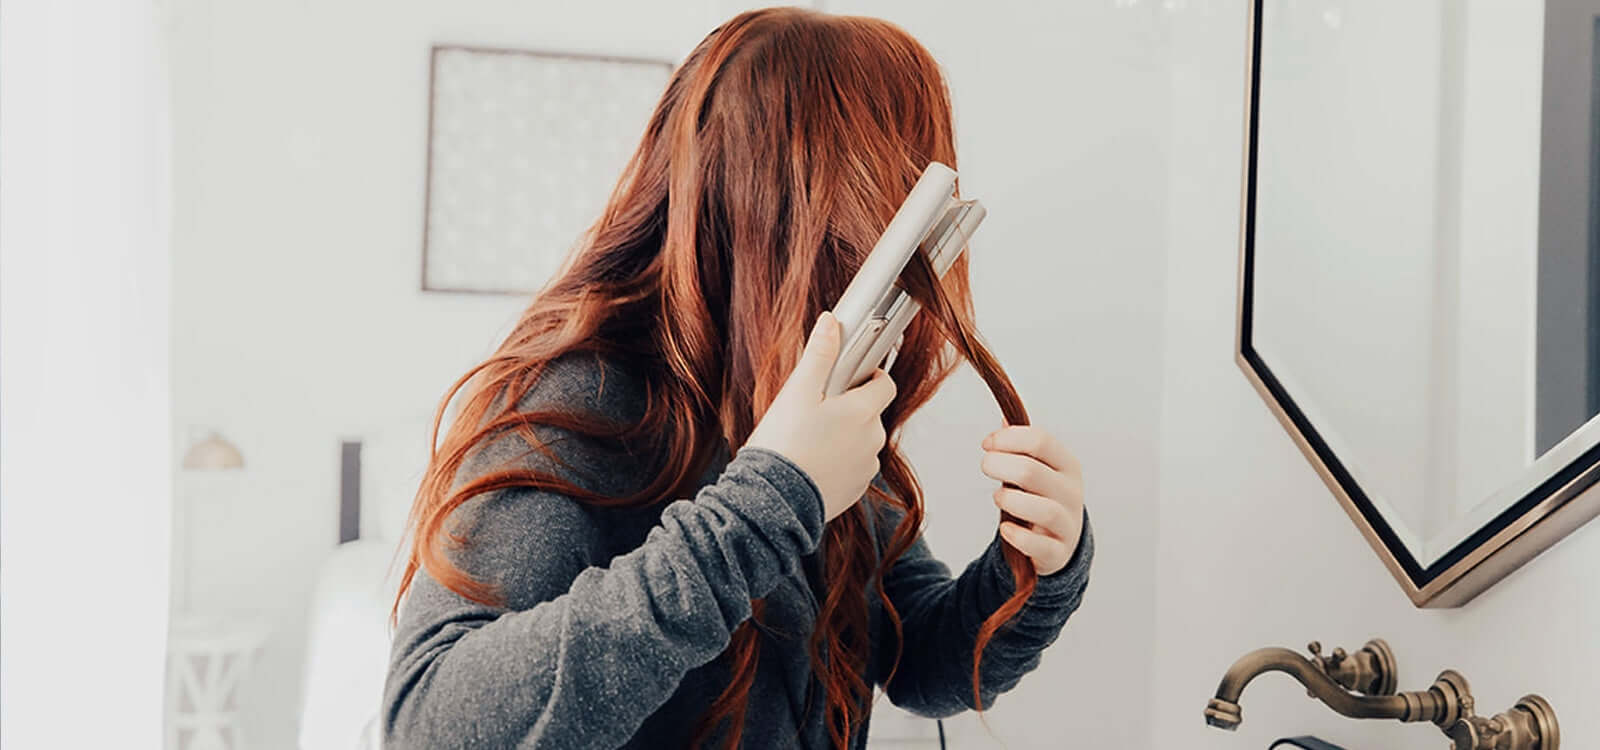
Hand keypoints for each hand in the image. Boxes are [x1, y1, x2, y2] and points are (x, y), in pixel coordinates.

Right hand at [747, 312, 896, 521]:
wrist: (774, 499)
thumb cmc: (783, 446)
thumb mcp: (797, 392)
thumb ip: (820, 355)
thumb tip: (832, 322)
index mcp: (863, 412)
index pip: (885, 384)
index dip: (870, 376)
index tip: (852, 377)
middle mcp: (872, 440)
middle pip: (871, 413)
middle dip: (851, 408)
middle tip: (818, 410)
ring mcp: (866, 468)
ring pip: (862, 442)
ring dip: (845, 437)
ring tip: (811, 439)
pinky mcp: (855, 490)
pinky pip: (853, 468)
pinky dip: (839, 462)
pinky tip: (813, 461)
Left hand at [980, 425, 1084, 575]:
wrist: (1060, 541)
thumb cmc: (1041, 497)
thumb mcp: (1037, 468)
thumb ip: (1021, 446)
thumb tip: (1004, 419)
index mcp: (1067, 465)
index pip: (1040, 440)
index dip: (1007, 439)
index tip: (987, 444)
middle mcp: (1071, 492)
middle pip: (1031, 472)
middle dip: (999, 466)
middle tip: (986, 466)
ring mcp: (1068, 523)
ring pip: (1040, 509)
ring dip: (1009, 500)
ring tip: (998, 497)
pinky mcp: (1058, 551)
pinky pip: (1038, 545)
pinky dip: (1017, 536)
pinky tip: (1006, 529)